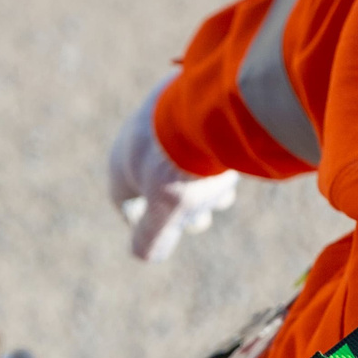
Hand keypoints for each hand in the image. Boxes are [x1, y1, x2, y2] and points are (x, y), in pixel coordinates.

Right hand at [107, 74, 239, 262]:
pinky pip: (202, 135)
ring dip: (205, 182)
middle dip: (183, 207)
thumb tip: (145, 255)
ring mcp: (165, 117)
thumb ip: (153, 236)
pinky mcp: (193, 102)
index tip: (161, 232)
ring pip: (185, 161)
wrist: (209, 106)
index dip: (142, 222)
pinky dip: (215, 153)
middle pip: (160, 184)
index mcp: (122, 163)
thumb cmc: (182, 161)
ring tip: (225, 187)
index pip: (126, 200)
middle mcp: (139, 139)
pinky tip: (235, 160)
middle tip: (202, 216)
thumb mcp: (165, 209)